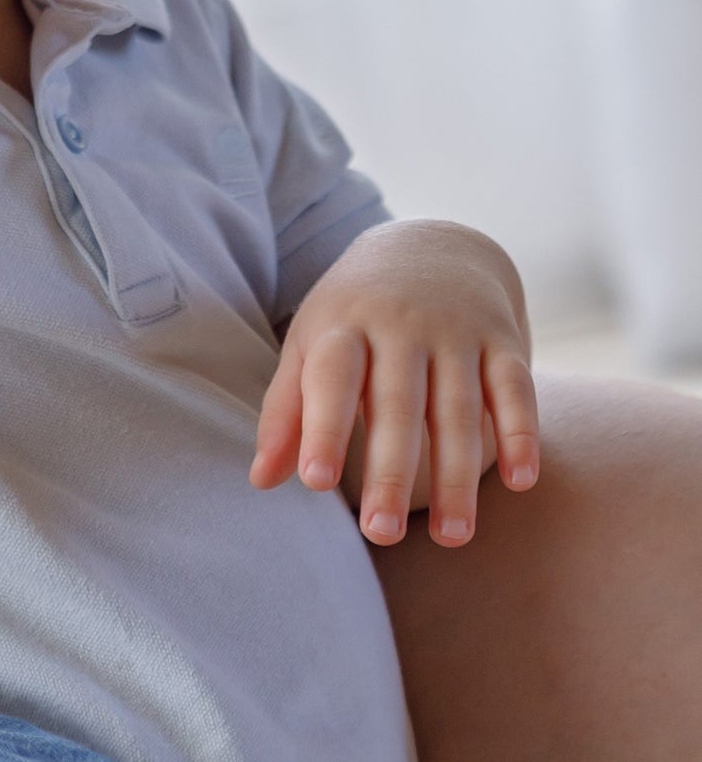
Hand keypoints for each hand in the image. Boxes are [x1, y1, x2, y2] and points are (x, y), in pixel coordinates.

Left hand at [249, 220, 539, 546]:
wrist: (429, 243)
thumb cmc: (354, 313)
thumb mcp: (311, 344)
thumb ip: (288, 409)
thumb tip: (260, 481)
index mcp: (342, 324)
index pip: (331, 378)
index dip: (322, 427)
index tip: (315, 482)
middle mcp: (399, 323)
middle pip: (396, 404)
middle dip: (390, 471)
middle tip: (381, 533)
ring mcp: (453, 329)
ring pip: (458, 407)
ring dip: (458, 475)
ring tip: (453, 538)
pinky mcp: (500, 338)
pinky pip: (514, 386)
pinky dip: (520, 431)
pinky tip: (520, 481)